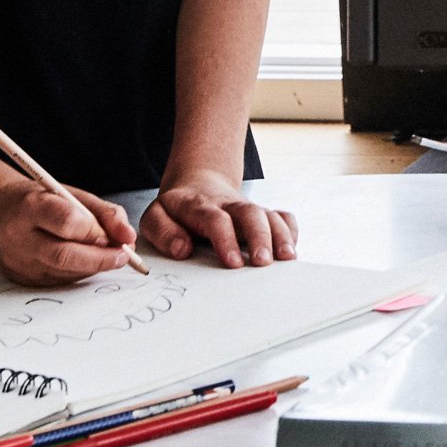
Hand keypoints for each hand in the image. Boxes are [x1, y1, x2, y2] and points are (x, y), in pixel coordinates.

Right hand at [0, 180, 138, 285]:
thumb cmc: (41, 201)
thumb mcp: (73, 195)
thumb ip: (105, 213)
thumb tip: (129, 237)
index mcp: (30, 207)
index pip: (68, 222)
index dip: (97, 231)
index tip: (119, 235)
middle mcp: (18, 237)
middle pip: (65, 255)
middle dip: (101, 258)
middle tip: (124, 255)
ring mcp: (17, 261)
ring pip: (65, 271)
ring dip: (93, 266)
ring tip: (106, 254)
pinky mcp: (20, 278)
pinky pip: (59, 280)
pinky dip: (79, 272)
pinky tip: (84, 260)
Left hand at [143, 168, 297, 267]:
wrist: (198, 183)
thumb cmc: (176, 209)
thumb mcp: (155, 217)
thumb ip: (163, 232)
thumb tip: (183, 250)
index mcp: (199, 206)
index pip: (216, 219)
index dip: (226, 239)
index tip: (233, 263)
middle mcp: (228, 205)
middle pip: (250, 213)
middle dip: (260, 237)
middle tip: (263, 262)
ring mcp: (248, 208)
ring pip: (270, 215)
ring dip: (281, 236)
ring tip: (287, 258)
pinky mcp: (262, 214)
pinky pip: (283, 216)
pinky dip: (291, 231)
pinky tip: (290, 249)